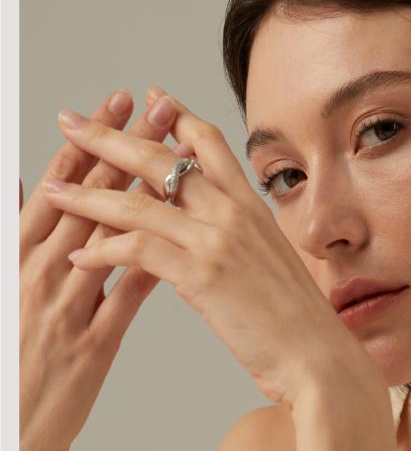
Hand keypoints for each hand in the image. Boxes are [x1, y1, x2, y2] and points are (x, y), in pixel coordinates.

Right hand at [20, 89, 179, 450]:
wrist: (5, 438)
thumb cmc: (9, 366)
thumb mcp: (10, 295)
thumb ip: (28, 245)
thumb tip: (37, 195)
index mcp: (16, 259)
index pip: (58, 185)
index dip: (90, 140)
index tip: (116, 104)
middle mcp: (38, 274)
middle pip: (88, 196)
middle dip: (122, 147)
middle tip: (152, 105)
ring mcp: (64, 308)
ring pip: (107, 235)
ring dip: (142, 191)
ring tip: (172, 156)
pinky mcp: (91, 345)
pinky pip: (125, 295)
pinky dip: (150, 260)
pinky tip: (178, 234)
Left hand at [41, 88, 374, 407]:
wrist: (316, 353)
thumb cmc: (296, 316)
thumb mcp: (271, 258)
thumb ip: (241, 232)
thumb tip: (212, 224)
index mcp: (252, 206)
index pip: (209, 142)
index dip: (177, 114)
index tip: (151, 97)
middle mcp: (234, 212)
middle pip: (162, 160)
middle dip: (110, 138)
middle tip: (73, 122)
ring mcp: (218, 241)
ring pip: (139, 203)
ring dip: (88, 196)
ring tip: (54, 190)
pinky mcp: (202, 274)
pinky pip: (138, 249)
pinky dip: (103, 251)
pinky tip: (83, 256)